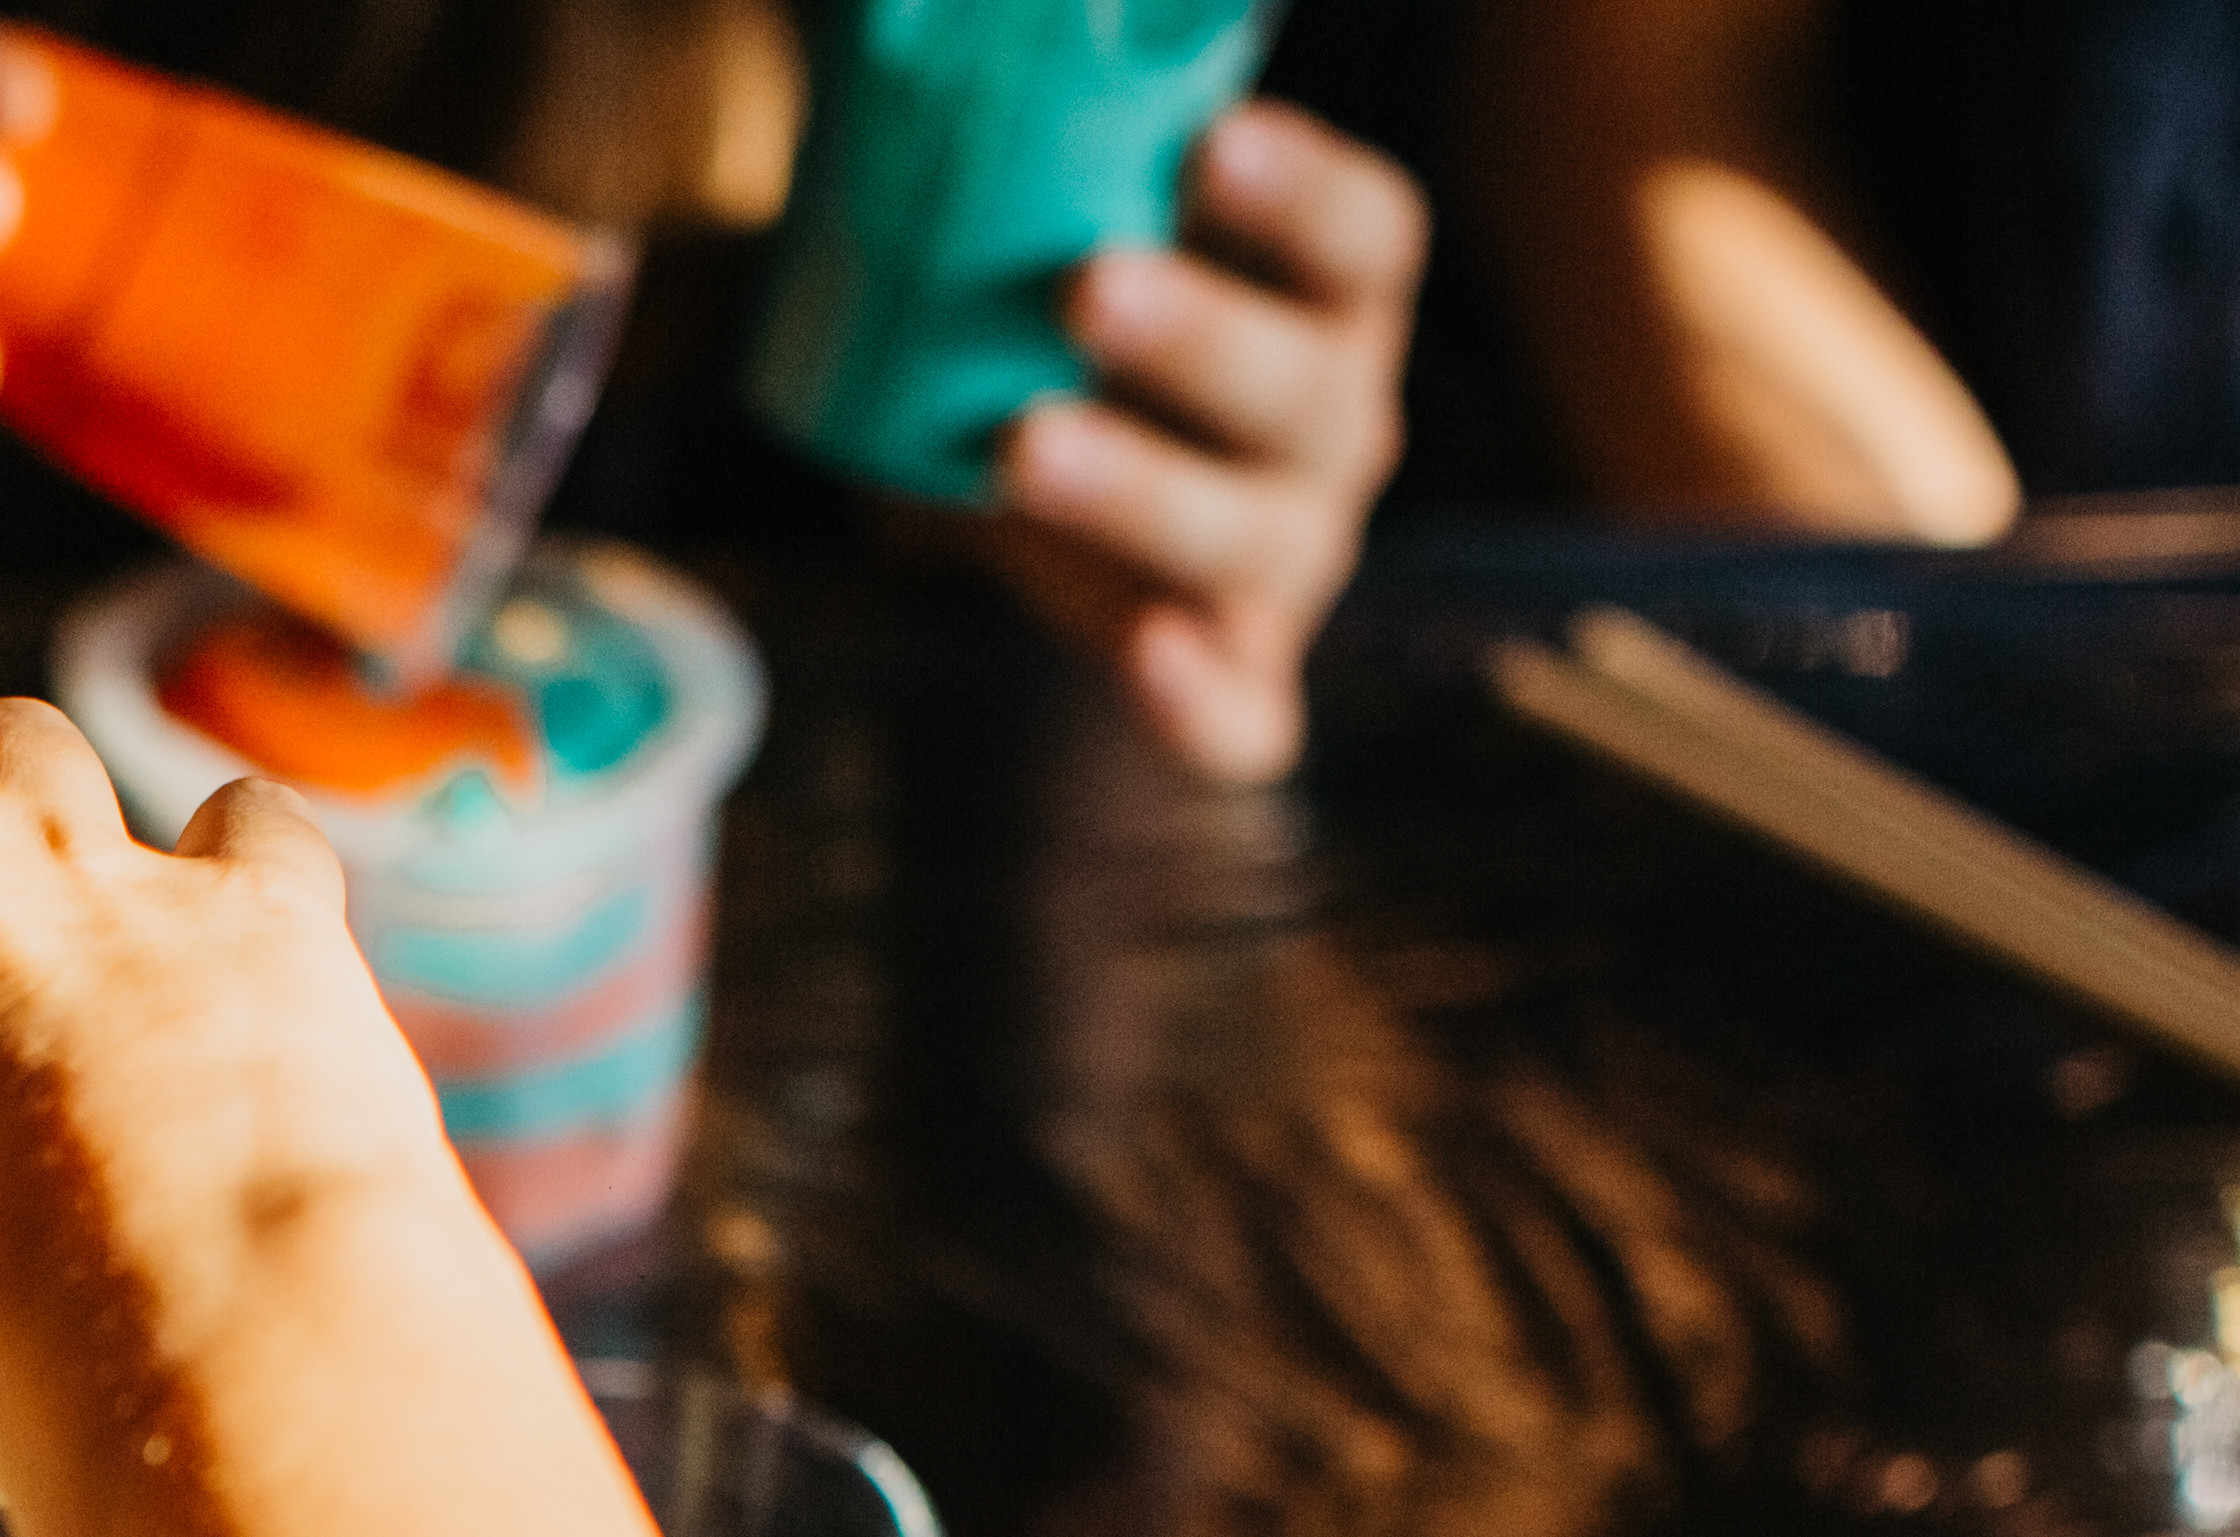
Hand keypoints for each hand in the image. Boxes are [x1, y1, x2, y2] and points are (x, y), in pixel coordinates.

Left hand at [984, 101, 1423, 781]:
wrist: (1033, 480)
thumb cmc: (1062, 322)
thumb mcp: (1065, 234)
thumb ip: (1055, 164)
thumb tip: (924, 38)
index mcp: (1336, 299)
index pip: (1363, 239)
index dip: (1301, 195)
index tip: (1209, 143)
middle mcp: (1337, 421)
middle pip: (1303, 389)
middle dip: (1194, 341)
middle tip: (1078, 288)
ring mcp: (1291, 555)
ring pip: (1253, 541)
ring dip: (1146, 496)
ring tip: (1020, 444)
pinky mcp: (1233, 668)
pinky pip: (1243, 719)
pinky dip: (1205, 707)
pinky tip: (1152, 661)